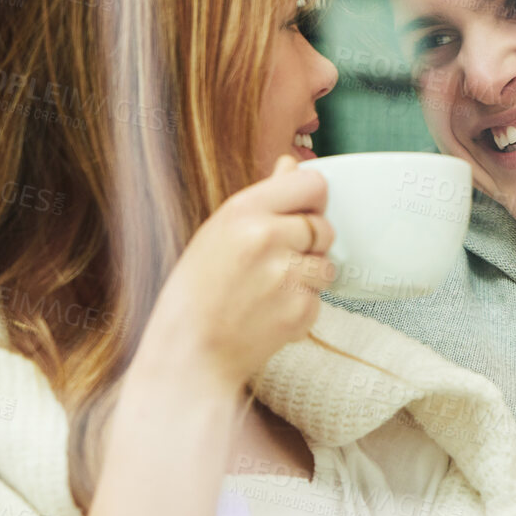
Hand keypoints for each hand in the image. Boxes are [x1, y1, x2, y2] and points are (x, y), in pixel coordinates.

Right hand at [139, 156, 333, 390]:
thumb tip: (291, 163)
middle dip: (309, 244)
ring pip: (327, 266)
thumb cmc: (197, 290)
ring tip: (269, 290)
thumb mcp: (218, 231)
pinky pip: (320, 300)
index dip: (311, 200)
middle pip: (323, 226)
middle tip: (275, 263)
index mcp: (243, 211)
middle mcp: (268, 238)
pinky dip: (301, 307)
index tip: (300, 214)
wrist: (189, 351)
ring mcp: (287, 277)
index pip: (312, 183)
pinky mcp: (300, 311)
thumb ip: (262, 198)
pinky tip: (269, 313)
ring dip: (308, 277)